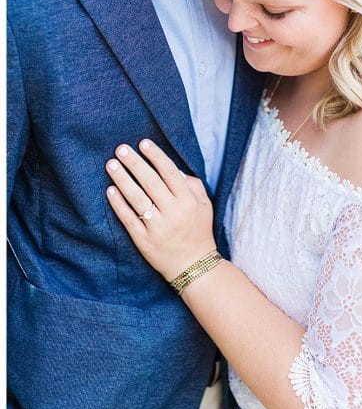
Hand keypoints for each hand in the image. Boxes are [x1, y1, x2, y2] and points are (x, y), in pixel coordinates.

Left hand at [105, 139, 216, 281]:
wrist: (193, 265)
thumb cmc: (199, 231)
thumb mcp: (205, 206)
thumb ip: (193, 186)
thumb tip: (174, 169)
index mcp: (188, 202)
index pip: (170, 173)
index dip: (156, 157)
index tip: (143, 143)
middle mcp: (173, 212)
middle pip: (150, 183)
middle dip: (135, 163)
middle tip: (121, 149)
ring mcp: (157, 227)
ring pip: (137, 198)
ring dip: (123, 179)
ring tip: (111, 164)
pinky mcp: (143, 240)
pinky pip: (128, 218)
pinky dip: (118, 204)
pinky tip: (110, 190)